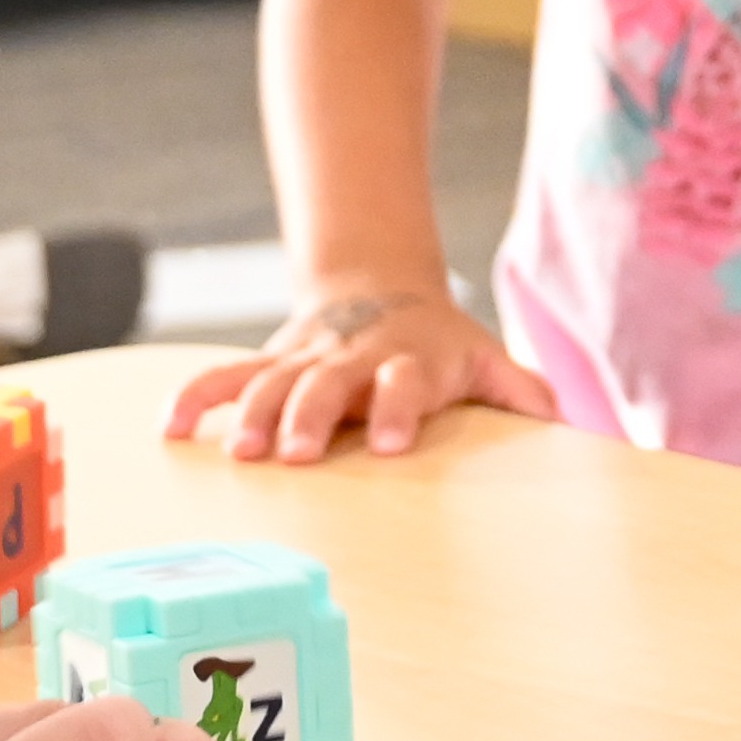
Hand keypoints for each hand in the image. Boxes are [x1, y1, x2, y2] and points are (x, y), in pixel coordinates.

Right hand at [164, 284, 557, 461]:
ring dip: (251, 414)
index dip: (399, 408)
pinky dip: (197, 397)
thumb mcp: (483, 355)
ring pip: (271, 382)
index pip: (405, 383)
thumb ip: (521, 392)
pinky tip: (170, 428)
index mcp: (408, 359)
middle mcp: (352, 357)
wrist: (379, 285)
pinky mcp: (271, 359)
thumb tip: (570, 427)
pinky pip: (226, 376)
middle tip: (295, 455)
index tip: (393, 444)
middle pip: (327, 385)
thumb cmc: (435, 340)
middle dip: (311, 417)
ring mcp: (306, 357)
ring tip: (238, 452)